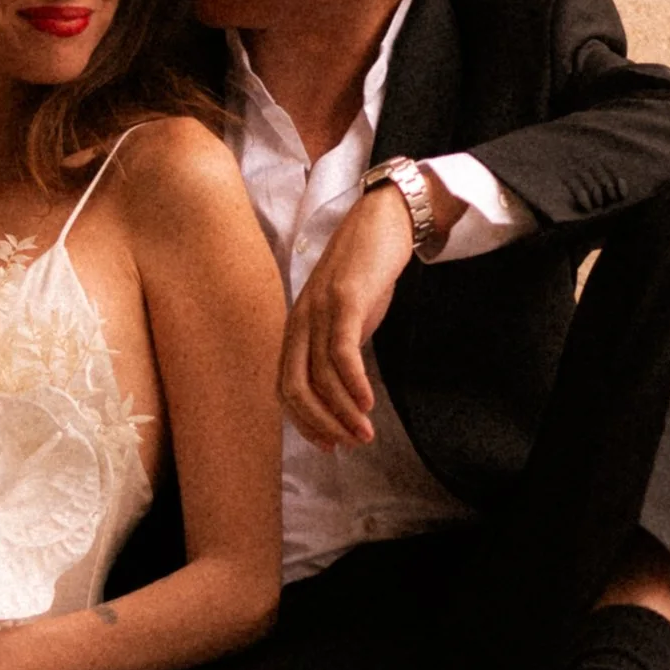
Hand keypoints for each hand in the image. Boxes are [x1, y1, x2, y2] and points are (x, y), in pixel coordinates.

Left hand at [280, 184, 424, 448]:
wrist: (384, 222)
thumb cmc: (367, 273)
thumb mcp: (346, 317)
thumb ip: (338, 350)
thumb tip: (345, 394)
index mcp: (296, 329)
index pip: (285, 388)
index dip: (304, 423)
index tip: (329, 447)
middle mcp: (299, 322)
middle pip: (294, 389)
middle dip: (320, 425)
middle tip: (349, 446)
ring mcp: (319, 310)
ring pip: (320, 377)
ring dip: (344, 413)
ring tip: (366, 434)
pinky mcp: (344, 299)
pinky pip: (341, 352)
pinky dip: (352, 384)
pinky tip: (368, 403)